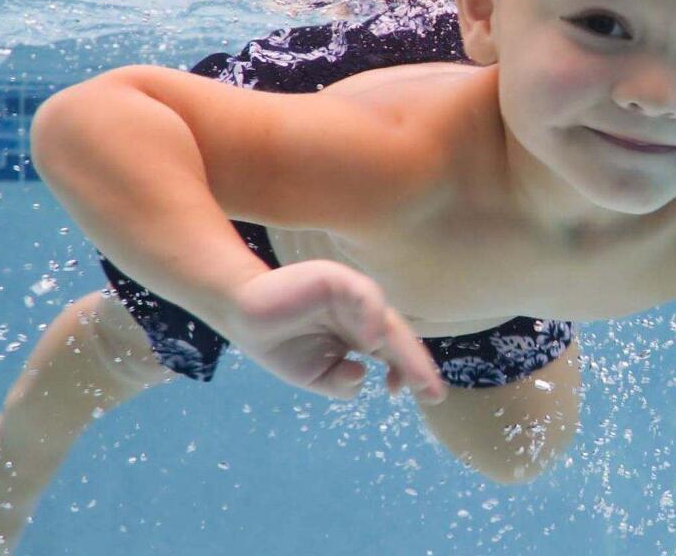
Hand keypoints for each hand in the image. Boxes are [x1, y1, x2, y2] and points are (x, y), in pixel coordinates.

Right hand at [228, 259, 446, 402]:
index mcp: (360, 333)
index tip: (425, 397)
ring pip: (386, 319)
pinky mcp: (336, 278)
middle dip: (417, 365)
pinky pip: (362, 295)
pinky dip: (369, 316)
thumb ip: (340, 382)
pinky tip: (371, 342)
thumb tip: (361, 377)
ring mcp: (350, 294)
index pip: (395, 352)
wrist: (241, 312)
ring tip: (410, 379)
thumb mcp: (314, 375)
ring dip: (401, 349)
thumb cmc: (279, 342)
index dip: (411, 372)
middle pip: (398, 337)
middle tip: (434, 393)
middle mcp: (361, 313)